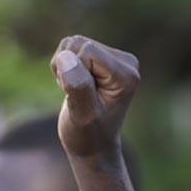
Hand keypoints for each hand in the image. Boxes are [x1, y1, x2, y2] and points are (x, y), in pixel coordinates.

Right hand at [50, 36, 139, 160]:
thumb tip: (66, 56)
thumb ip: (78, 87)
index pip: (86, 51)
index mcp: (127, 75)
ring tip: (76, 93)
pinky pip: (70, 46)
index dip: (72, 72)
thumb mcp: (82, 115)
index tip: (80, 98)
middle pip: (79, 43)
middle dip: (67, 68)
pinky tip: (74, 86)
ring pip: (72, 43)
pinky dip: (64, 66)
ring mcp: (116, 59)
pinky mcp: (102, 58)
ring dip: (64, 67)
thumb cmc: (88, 136)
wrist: (93, 147)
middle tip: (77, 97)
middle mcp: (127, 63)